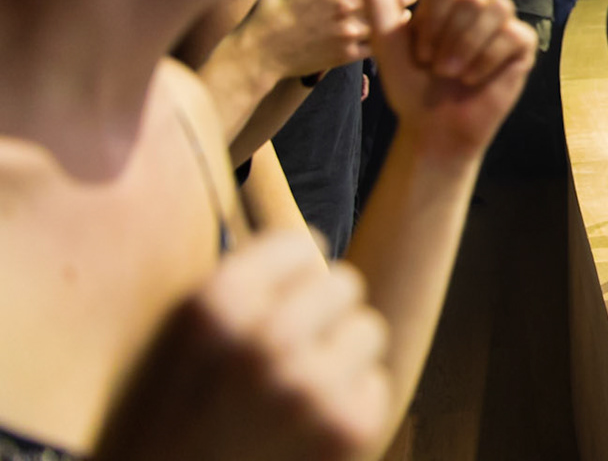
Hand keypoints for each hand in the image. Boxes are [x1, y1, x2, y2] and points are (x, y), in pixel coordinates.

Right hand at [92, 231, 390, 460]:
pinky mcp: (349, 428)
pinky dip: (349, 407)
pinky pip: (374, 385)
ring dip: (339, 359)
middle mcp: (267, 338)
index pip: (301, 245)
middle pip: (344, 283)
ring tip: (292, 398)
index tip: (275, 304)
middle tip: (281, 362)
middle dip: (320, 318)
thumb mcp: (170, 345)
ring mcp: (312, 386)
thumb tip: (308, 244)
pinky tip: (304, 435)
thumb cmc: (162, 432)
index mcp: (215, 305)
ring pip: (366, 330)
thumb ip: (236, 291)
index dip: (291, 278)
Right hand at [243, 0, 416, 80]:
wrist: (259, 53)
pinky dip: (389, 37)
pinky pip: (381, 44)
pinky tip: (389, 33)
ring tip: (404, 11)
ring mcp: (350, 31)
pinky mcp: (348, 54)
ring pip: (395, 20)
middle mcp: (347, 4)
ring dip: (403, 14)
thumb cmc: (270, 13)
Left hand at [362, 0, 535, 161]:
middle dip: (450, 39)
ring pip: (497, 8)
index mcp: (446, 4)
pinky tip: (475, 79)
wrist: (434, 127)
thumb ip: (377, 2)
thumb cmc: (412, 86)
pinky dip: (490, 60)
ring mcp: (501, 25)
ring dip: (470, 46)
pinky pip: (515, 34)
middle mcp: (475, 8)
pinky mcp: (522, 45)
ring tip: (456, 74)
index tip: (421, 54)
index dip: (432, 22)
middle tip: (438, 69)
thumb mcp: (388, 44)